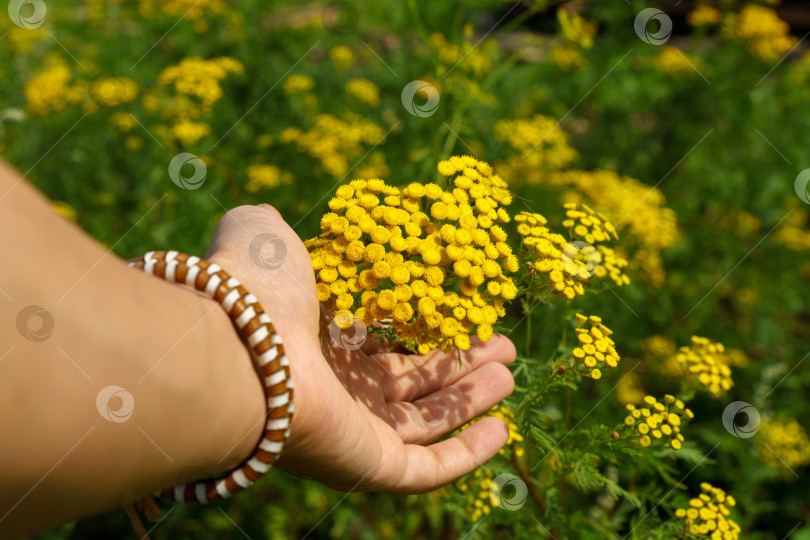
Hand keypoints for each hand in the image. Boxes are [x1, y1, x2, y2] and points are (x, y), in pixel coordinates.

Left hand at [205, 205, 515, 491]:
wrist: (238, 350)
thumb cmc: (256, 288)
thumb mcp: (263, 234)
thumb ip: (269, 225)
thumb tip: (268, 215)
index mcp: (315, 342)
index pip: (377, 341)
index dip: (421, 328)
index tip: (461, 311)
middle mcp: (333, 391)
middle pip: (408, 383)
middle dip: (457, 364)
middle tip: (501, 345)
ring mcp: (350, 433)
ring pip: (423, 421)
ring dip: (469, 400)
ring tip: (511, 375)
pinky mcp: (368, 466)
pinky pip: (427, 468)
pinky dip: (468, 454)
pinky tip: (503, 430)